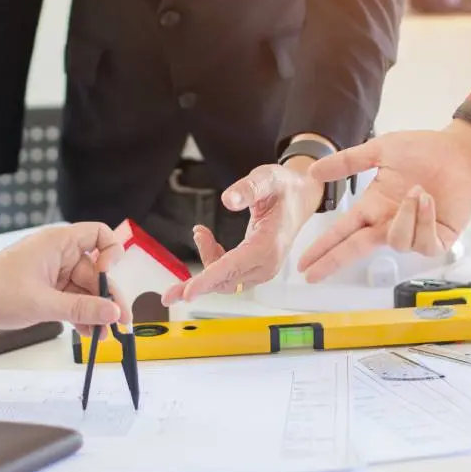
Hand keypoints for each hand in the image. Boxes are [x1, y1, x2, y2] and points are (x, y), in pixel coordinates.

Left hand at [0, 222, 130, 335]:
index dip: (111, 253)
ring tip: (103, 336)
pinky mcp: (48, 289)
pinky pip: (72, 300)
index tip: (108, 277)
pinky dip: (80, 315)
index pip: (100, 235)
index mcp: (60, 243)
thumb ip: (81, 308)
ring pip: (86, 291)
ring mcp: (55, 273)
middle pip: (97, 272)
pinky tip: (88, 333)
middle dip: (108, 298)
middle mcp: (61, 255)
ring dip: (95, 312)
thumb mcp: (42, 302)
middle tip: (120, 324)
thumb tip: (113, 312)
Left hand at [161, 161, 323, 303]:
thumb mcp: (269, 178)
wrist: (301, 198)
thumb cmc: (285, 188)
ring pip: (225, 280)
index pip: (233, 267)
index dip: (208, 280)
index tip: (188, 293)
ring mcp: (263, 269)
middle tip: (169, 293)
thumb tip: (228, 199)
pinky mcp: (257, 269)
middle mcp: (267, 264)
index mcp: (269, 245)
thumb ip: (249, 188)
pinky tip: (207, 239)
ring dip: (206, 263)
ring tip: (200, 232)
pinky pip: (229, 275)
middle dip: (197, 284)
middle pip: (225, 282)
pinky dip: (214, 261)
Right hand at [297, 120, 470, 281]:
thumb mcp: (380, 150)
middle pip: (356, 249)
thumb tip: (313, 171)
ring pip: (396, 241)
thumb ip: (347, 162)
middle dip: (333, 261)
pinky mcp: (436, 240)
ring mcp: (413, 234)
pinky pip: (422, 242)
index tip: (303, 263)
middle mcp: (389, 224)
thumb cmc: (425, 151)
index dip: (323, 248)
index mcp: (374, 206)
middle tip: (313, 274)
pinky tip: (428, 199)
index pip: (343, 232)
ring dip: (406, 215)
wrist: (462, 153)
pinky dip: (423, 218)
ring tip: (418, 190)